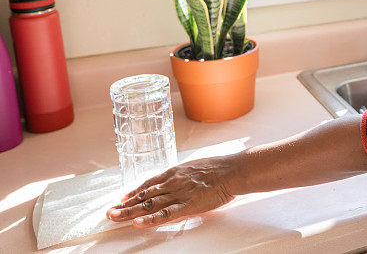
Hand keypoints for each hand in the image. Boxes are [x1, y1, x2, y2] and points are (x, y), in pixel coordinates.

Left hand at [106, 157, 236, 227]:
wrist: (232, 170)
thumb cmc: (219, 167)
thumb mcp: (196, 167)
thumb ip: (184, 175)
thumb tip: (178, 179)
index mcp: (174, 172)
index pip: (148, 184)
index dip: (133, 192)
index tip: (122, 199)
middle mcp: (172, 183)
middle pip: (143, 195)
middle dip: (125, 204)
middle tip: (109, 211)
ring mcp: (178, 194)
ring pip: (149, 204)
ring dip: (130, 211)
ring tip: (114, 217)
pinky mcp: (187, 205)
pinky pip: (166, 213)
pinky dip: (151, 219)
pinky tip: (138, 223)